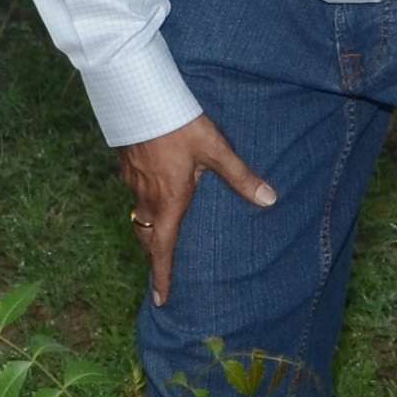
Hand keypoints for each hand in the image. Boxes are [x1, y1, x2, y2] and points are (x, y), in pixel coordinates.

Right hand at [116, 114, 276, 307]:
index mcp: (170, 202)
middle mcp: (148, 198)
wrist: (140, 98)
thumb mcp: (215, 151)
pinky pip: (134, 195)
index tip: (161, 299)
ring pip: (139, 217)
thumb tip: (269, 199)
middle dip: (153, 256)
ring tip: (158, 237)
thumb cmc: (179, 126)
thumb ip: (240, 177)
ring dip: (147, 232)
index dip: (162, 276)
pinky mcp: (127, 165)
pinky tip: (153, 193)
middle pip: (147, 237)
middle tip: (161, 269)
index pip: (164, 250)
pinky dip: (143, 205)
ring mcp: (133, 182)